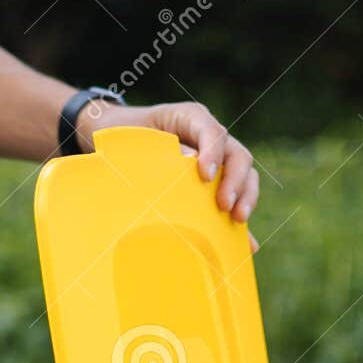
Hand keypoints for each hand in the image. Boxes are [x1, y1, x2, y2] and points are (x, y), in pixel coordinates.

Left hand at [77, 100, 260, 246]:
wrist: (116, 137)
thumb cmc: (125, 136)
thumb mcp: (136, 140)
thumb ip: (159, 149)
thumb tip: (188, 162)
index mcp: (191, 118)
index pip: (212, 131)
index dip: (213, 152)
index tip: (205, 175)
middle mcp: (210, 137)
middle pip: (237, 154)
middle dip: (235, 181)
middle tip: (224, 205)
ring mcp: (217, 159)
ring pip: (245, 174)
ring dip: (245, 197)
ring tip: (238, 220)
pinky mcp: (216, 182)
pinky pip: (235, 198)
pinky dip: (239, 218)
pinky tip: (246, 243)